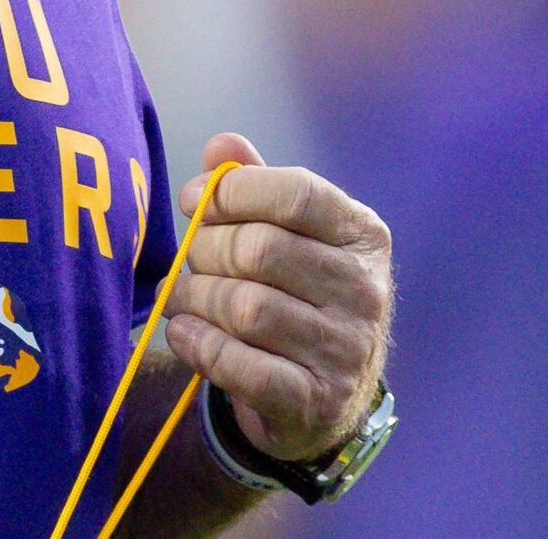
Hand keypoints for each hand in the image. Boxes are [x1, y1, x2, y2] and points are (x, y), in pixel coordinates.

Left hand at [163, 133, 392, 464]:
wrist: (324, 401)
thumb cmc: (298, 296)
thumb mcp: (289, 234)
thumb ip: (255, 185)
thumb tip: (221, 146)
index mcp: (362, 235)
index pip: (294, 193)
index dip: (231, 191)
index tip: (193, 201)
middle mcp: (365, 290)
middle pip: (259, 249)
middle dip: (206, 249)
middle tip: (191, 258)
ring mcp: (346, 349)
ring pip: (245, 307)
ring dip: (196, 298)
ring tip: (182, 297)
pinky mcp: (316, 400)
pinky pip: (241, 366)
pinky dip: (199, 345)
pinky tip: (183, 332)